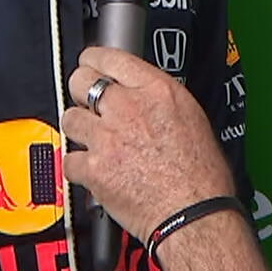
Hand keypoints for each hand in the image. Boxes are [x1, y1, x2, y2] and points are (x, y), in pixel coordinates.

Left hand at [63, 45, 236, 239]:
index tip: (89, 64)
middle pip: (80, 81)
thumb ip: (158, 100)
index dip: (93, 60)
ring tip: (91, 140)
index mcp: (157, 90)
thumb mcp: (191, 117)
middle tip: (86, 103)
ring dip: (78, 129)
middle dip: (80, 91)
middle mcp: (129, 108)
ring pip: (69, 118)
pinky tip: (92, 171)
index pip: (109, 57)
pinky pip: (69, 159)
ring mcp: (108, 138)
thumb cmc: (202, 175)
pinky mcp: (94, 169)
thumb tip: (140, 96)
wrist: (194, 214)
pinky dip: (77, 167)